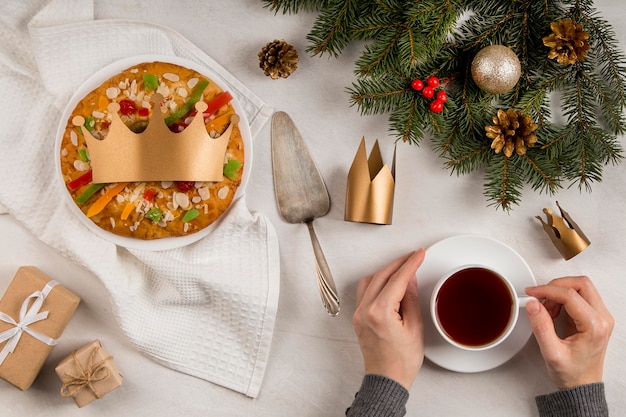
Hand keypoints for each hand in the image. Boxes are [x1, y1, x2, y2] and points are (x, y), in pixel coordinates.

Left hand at [352, 248, 425, 389]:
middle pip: (382, 275)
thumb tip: (409, 278)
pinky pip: (364, 291)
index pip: (397, 279)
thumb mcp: (414, 327)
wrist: (387, 380)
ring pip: (370, 280)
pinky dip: (377, 281)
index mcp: (380, 312)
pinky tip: (387, 280)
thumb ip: (410, 299)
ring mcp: (359, 314)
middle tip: (414, 256)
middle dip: (399, 263)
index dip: (410, 263)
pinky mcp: (358, 317)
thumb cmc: (402, 361)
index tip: (419, 254)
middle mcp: (365, 310)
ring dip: (386, 270)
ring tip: (402, 267)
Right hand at [525, 276, 613, 388]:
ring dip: (560, 292)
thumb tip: (533, 304)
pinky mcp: (595, 316)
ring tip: (547, 309)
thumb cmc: (572, 373)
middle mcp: (602, 318)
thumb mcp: (552, 353)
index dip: (547, 290)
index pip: (570, 295)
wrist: (582, 384)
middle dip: (556, 286)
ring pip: (582, 287)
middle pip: (581, 284)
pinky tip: (554, 311)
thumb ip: (541, 327)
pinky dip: (563, 298)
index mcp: (594, 326)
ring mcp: (600, 316)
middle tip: (540, 296)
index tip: (531, 293)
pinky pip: (580, 296)